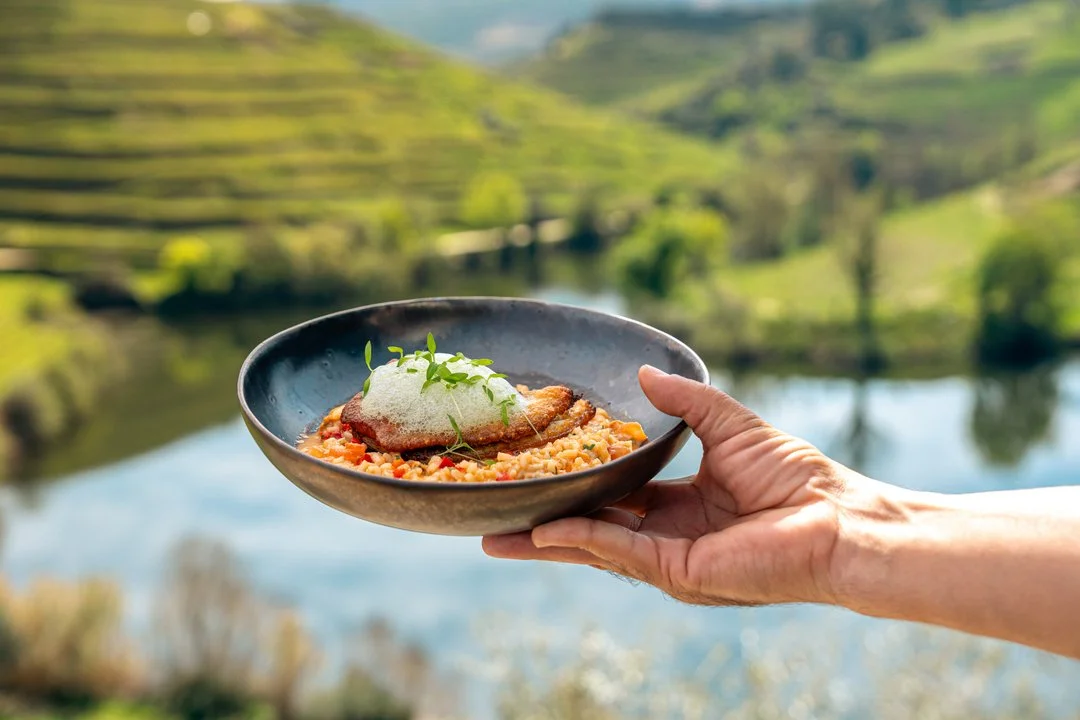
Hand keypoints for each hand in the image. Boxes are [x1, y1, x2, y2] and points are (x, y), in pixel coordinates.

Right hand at [482, 365, 856, 606]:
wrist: (837, 517)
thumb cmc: (795, 475)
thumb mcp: (730, 424)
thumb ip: (686, 402)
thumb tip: (644, 371)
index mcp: (680, 504)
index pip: (617, 495)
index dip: (578, 483)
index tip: (540, 470)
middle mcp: (669, 534)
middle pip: (594, 526)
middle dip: (544, 523)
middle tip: (496, 515)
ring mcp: (670, 557)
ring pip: (595, 545)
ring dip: (546, 540)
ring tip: (496, 537)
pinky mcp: (679, 572)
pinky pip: (620, 552)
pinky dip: (583, 539)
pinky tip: (546, 530)